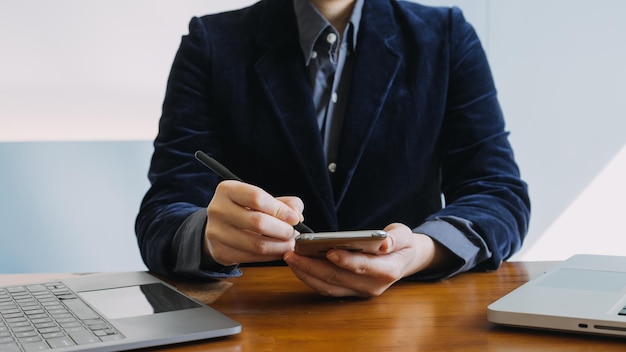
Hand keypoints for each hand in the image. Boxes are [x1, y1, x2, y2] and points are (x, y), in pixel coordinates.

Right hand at [204, 180, 303, 265]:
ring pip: (257, 244)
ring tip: (290, 244)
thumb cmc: (245, 209)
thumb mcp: (261, 199)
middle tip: (294, 234)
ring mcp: (216, 233)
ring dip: (280, 246)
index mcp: (227, 190)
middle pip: (258, 222)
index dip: (280, 210)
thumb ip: (284, 203)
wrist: (219, 227)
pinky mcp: (219, 252)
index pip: (257, 198)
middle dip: (283, 230)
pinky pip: (252, 258)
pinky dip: (270, 256)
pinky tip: (278, 251)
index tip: (295, 218)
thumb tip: (297, 216)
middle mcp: (218, 209)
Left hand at [283, 223, 453, 296]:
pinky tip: (297, 265)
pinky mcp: (349, 292)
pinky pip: (326, 288)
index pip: (363, 267)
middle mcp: (372, 286)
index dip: (346, 260)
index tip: (328, 251)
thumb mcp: (405, 235)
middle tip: (293, 253)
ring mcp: (359, 292)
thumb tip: (386, 242)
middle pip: (339, 278)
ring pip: (329, 286)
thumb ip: (396, 238)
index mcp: (387, 271)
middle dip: (313, 266)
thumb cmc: (401, 244)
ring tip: (290, 258)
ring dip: (307, 273)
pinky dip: (310, 277)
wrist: (403, 260)